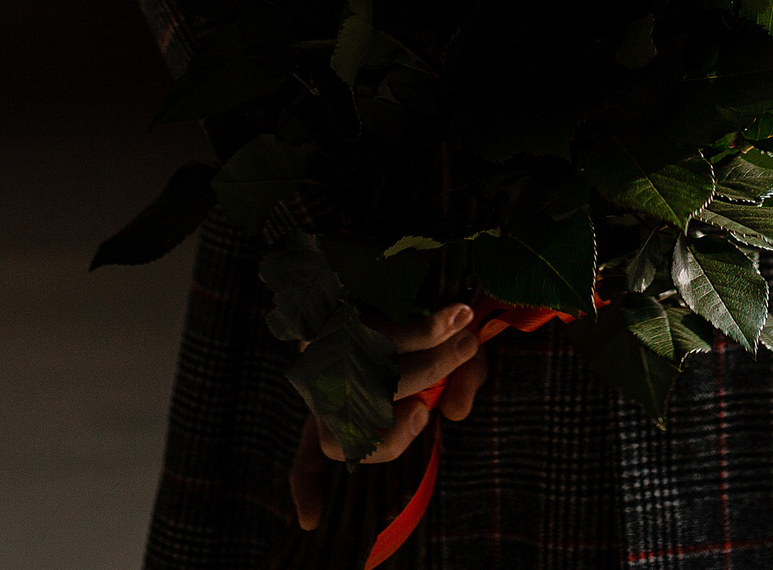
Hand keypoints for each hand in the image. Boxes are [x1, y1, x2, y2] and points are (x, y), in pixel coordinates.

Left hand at [289, 303, 492, 531]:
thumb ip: (459, 388)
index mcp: (342, 406)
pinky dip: (427, 328)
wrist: (411, 250)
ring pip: (375, 382)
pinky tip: (458, 316)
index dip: (307, 490)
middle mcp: (326, 384)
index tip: (311, 521)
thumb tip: (455, 413)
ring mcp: (327, 349)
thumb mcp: (453, 365)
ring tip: (465, 339)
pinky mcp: (340, 308)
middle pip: (354, 433)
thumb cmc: (429, 321)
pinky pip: (384, 333)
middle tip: (454, 381)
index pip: (311, 456)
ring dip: (430, 363)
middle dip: (406, 424)